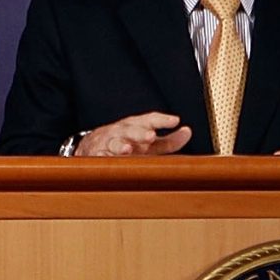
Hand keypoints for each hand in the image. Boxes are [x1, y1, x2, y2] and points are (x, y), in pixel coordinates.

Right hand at [74, 112, 191, 156]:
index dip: (162, 120)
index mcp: (136, 126)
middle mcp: (122, 132)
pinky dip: (102, 158)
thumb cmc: (126, 143)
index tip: (175, 120)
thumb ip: (168, 141)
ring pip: (114, 143)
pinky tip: (106, 160)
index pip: (150, 119)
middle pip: (131, 130)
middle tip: (151, 136)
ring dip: (121, 146)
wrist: (92, 146)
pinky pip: (99, 157)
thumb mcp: (147, 143)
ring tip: (128, 149)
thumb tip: (187, 132)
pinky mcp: (96, 155)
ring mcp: (108, 143)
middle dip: (140, 133)